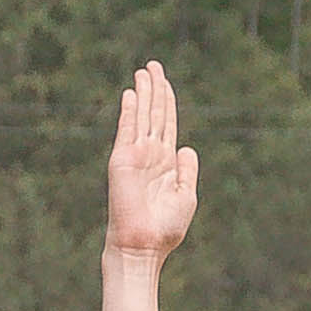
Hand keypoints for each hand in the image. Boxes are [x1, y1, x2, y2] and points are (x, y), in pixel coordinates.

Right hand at [105, 59, 197, 264]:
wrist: (143, 245)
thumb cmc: (165, 228)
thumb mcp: (186, 197)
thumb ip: (188, 172)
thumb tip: (187, 147)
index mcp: (166, 163)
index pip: (167, 124)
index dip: (168, 102)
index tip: (165, 81)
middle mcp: (150, 155)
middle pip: (155, 114)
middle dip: (155, 89)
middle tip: (154, 64)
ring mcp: (135, 155)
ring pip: (142, 116)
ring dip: (144, 93)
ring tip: (144, 70)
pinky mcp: (123, 159)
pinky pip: (128, 129)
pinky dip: (131, 111)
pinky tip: (132, 93)